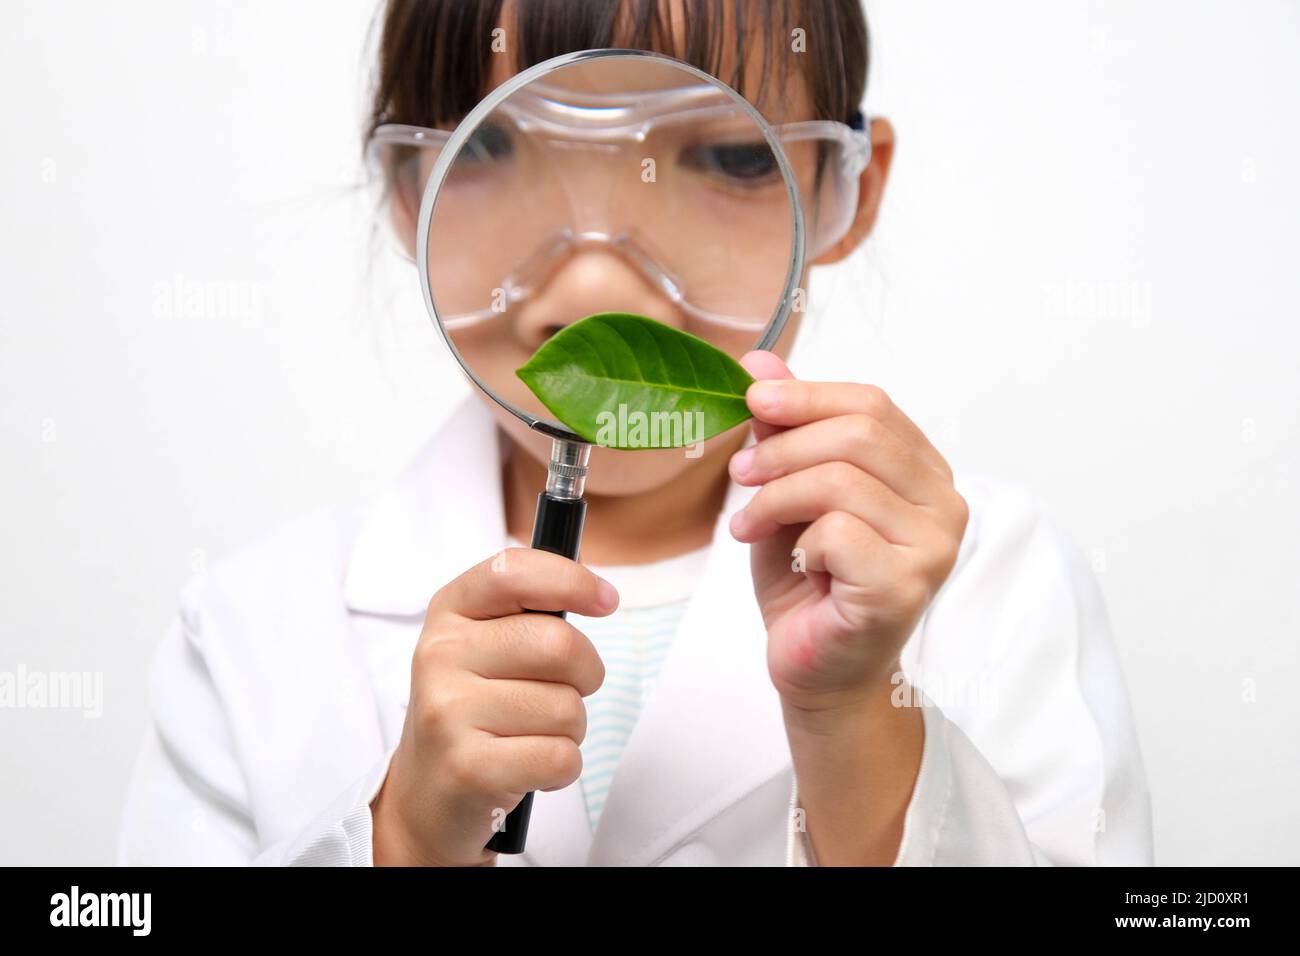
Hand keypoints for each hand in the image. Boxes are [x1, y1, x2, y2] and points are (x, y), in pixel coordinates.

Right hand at [370, 548, 615, 865]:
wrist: (424, 795)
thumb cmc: (472, 710)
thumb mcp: (483, 645)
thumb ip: (529, 607)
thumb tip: (590, 574)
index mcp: (449, 612)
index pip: (513, 572)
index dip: (571, 580)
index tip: (606, 601)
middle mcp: (440, 654)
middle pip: (559, 645)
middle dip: (585, 674)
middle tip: (562, 693)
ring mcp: (448, 711)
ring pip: (567, 707)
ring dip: (569, 729)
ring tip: (531, 735)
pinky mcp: (467, 767)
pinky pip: (560, 757)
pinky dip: (562, 768)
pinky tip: (528, 767)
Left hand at [728, 352, 967, 713]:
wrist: (816, 670)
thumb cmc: (809, 583)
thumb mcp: (787, 492)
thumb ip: (783, 430)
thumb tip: (758, 362)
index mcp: (922, 471)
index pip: (872, 404)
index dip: (806, 394)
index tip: (751, 400)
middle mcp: (944, 503)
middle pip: (859, 434)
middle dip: (783, 446)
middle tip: (740, 474)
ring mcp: (933, 546)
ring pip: (842, 479)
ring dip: (776, 497)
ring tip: (749, 525)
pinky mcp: (908, 585)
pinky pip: (839, 531)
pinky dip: (798, 541)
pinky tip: (792, 563)